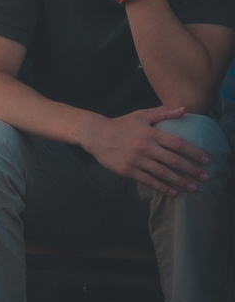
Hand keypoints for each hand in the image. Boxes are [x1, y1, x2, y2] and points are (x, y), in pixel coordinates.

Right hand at [81, 106, 208, 194]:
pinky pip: (148, 181)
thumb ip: (163, 113)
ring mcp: (136, 160)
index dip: (193, 152)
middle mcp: (145, 147)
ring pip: (162, 173)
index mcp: (150, 133)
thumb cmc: (121, 124)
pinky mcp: (127, 170)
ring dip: (180, 181)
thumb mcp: (141, 115)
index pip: (177, 143)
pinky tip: (173, 192)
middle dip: (191, 170)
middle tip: (205, 177)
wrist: (95, 134)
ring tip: (193, 187)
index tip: (205, 160)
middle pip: (173, 160)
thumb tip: (184, 109)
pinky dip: (162, 187)